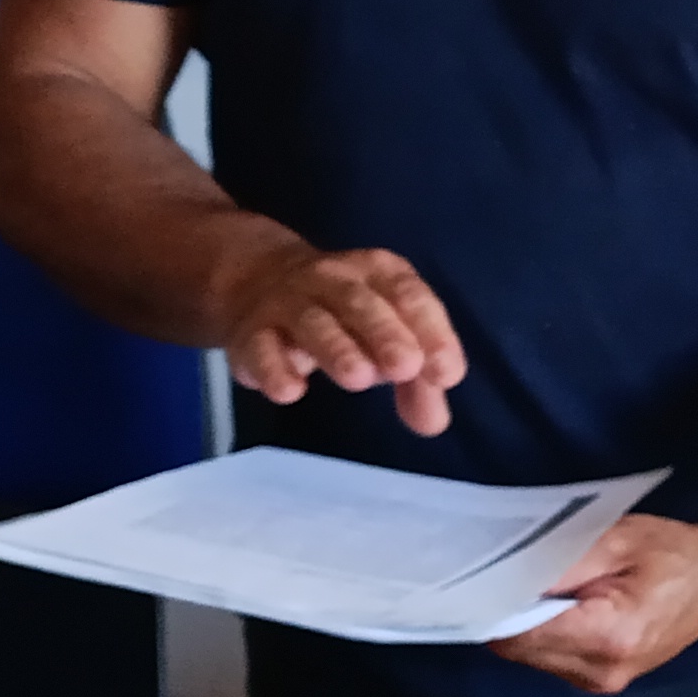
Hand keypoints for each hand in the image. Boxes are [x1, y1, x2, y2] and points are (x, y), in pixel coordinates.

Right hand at [216, 241, 467, 439]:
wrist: (256, 280)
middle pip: (360, 303)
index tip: (446, 373)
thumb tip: (434, 423)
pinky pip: (260, 347)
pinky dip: (273, 367)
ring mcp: (288, 302)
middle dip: (386, 334)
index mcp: (380, 273)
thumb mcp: (388, 337)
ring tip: (358, 378)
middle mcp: (334, 279)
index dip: (432, 332)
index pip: (410, 296)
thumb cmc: (344, 316)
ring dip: (336, 348)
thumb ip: (418, 381)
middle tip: (406, 369)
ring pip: (312, 321)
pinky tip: (290, 391)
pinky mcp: (250, 332)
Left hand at [491, 512, 697, 695]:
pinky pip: (549, 658)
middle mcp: (600, 670)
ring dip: (524, 623)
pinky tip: (559, 605)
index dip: (497, 601)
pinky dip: (543, 632)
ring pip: (529, 656)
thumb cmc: (673, 551)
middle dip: (507, 611)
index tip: (487, 571)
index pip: (521, 630)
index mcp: (610, 635)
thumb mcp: (618, 539)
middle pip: (518, 647)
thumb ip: (561, 561)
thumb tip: (504, 575)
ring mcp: (600, 682)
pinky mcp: (599, 681)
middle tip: (513, 570)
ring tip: (541, 585)